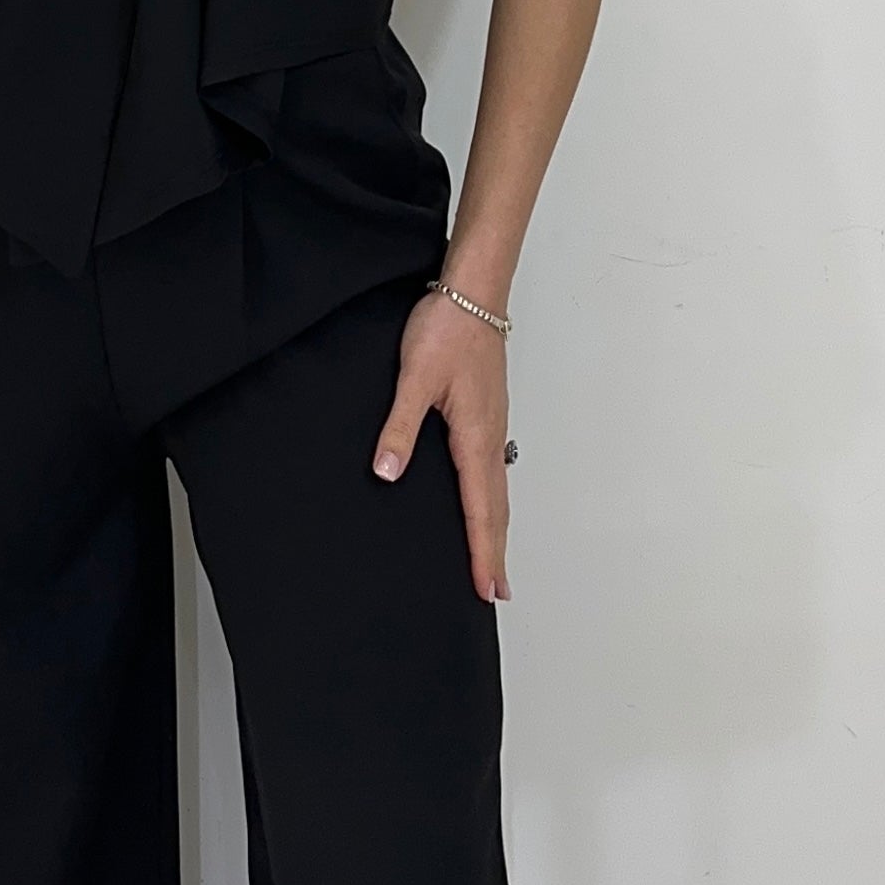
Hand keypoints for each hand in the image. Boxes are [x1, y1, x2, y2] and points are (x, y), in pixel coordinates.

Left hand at [371, 292, 511, 602]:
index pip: (480, 509)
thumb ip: (399, 427)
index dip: (483, 552)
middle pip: (496, 508)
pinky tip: (481, 502)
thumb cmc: (447, 329)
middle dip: (495, 552)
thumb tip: (388, 472)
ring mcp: (491, 426)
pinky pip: (491, 469)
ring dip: (495, 528)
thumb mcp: (414, 379)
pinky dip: (490, 499)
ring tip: (492, 560)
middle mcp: (490, 437)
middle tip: (496, 592)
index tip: (486, 588)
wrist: (472, 292)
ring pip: (497, 489)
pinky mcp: (486, 414)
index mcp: (475, 437)